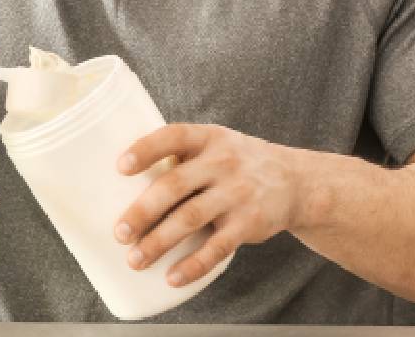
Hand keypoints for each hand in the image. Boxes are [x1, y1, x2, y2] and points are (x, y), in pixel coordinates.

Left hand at [115, 123, 301, 287]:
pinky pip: (218, 248)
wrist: (295, 180)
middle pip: (175, 185)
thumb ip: (180, 155)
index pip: (173, 137)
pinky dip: (194, 265)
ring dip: (159, 242)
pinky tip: (172, 277)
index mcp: (208, 138)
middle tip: (119, 233)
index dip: (145, 150)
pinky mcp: (248, 224)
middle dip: (143, 211)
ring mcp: (236, 194)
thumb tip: (121, 182)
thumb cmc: (236, 162)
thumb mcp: (215, 143)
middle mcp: (222, 163)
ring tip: (135, 259)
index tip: (120, 167)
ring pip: (191, 219)